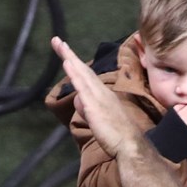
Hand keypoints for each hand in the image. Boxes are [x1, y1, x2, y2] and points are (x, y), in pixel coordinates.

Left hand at [52, 37, 141, 157]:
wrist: (130, 145)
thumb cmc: (116, 135)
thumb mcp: (99, 119)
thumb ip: (88, 107)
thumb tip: (79, 100)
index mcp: (102, 94)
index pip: (86, 74)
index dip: (75, 62)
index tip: (65, 52)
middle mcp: (101, 91)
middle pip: (82, 69)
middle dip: (68, 54)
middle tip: (56, 41)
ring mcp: (99, 97)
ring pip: (82, 73)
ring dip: (70, 58)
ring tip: (59, 45)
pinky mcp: (95, 106)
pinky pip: (82, 86)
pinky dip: (74, 73)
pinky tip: (67, 63)